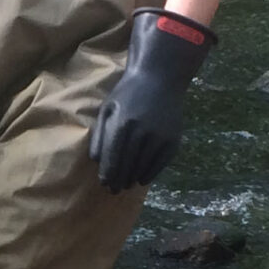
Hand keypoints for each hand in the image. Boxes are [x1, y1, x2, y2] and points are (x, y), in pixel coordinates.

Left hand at [89, 8, 216, 192]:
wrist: (160, 78)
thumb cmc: (128, 93)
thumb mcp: (107, 109)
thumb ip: (100, 134)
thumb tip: (95, 161)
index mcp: (123, 124)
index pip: (113, 158)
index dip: (108, 174)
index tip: (104, 184)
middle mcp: (142, 132)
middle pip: (128, 165)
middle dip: (119, 180)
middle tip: (113, 190)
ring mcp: (160, 136)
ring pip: (144, 167)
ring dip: (133, 179)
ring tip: (126, 185)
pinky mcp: (173, 139)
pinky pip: (160, 164)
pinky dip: (150, 174)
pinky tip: (142, 179)